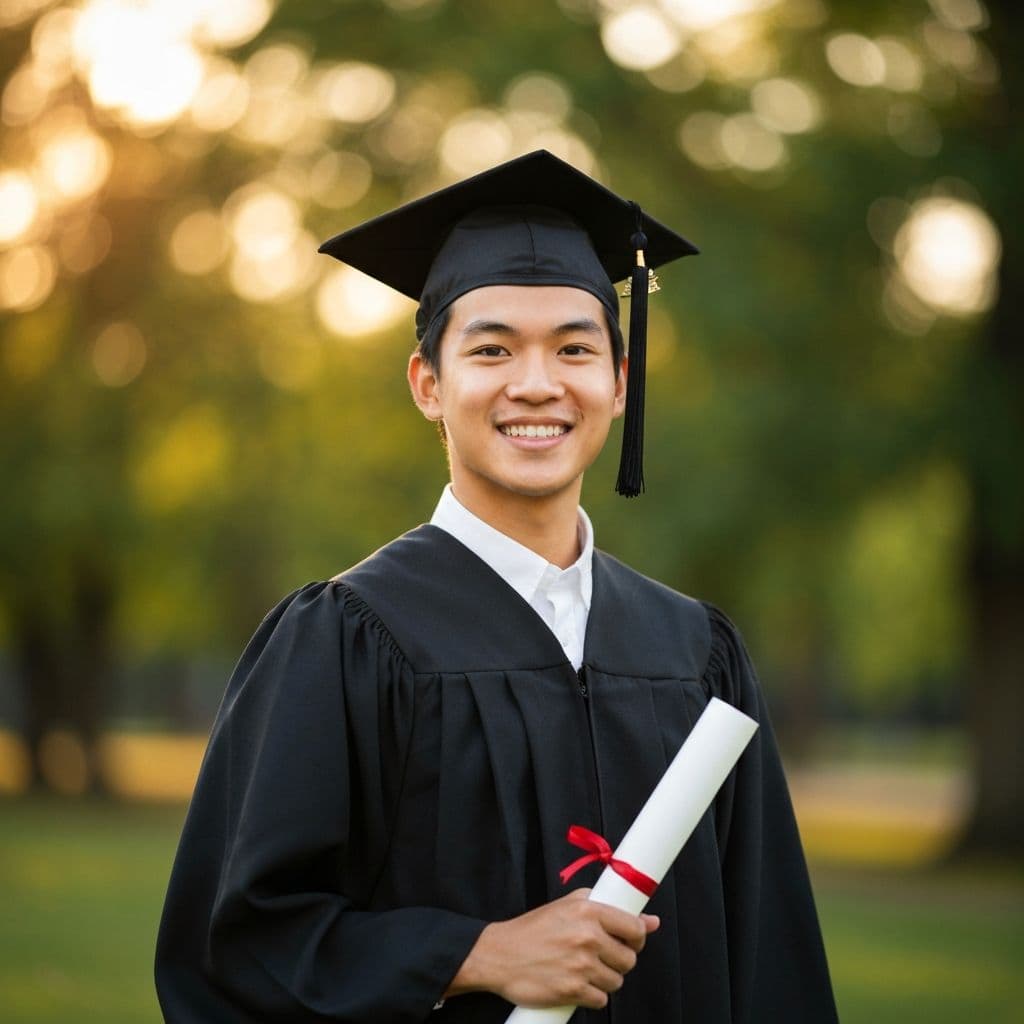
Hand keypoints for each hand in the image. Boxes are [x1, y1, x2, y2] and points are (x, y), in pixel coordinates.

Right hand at [446, 889, 658, 1009]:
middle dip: (618, 961)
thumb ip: (608, 909)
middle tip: (600, 957)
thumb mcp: (568, 906)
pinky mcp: (572, 990)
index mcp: (588, 910)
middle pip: (629, 959)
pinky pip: (601, 1000)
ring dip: (604, 980)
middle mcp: (587, 936)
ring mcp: (580, 965)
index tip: (630, 941)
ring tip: (583, 970)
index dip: (637, 938)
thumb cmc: (534, 929)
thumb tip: (651, 921)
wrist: (499, 955)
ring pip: (616, 982)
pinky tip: (576, 984)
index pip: (634, 928)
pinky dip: (591, 996)